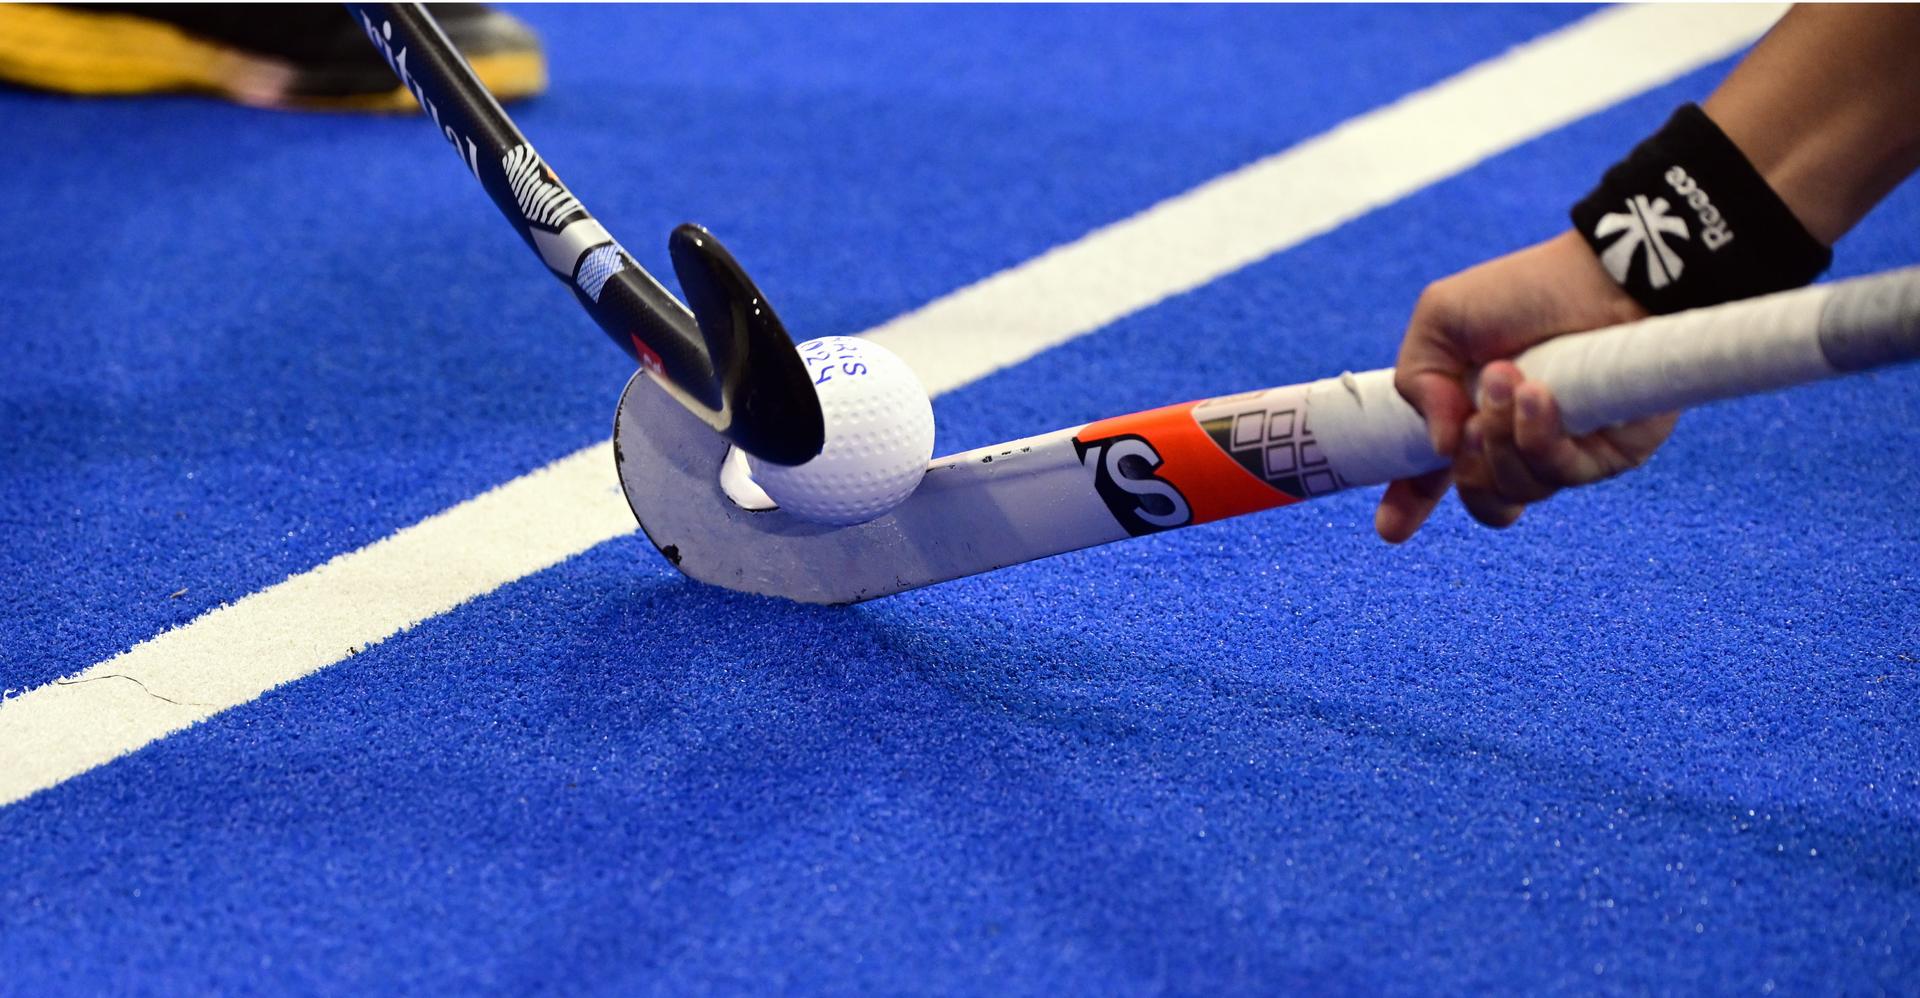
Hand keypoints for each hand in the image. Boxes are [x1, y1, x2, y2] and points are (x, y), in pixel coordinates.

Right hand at [1374, 230, 1679, 542]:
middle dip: (1466, 466)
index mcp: (1469, 416)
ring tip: (1511, 379)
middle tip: (1468, 423)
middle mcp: (1517, 442)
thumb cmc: (1526, 290)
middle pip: (1480, 497)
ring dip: (1501, 438)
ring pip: (1516, 490)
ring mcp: (1564, 451)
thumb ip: (1415, 382)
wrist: (1606, 275)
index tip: (1391, 528)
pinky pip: (1560, 476)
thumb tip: (1443, 450)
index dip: (1409, 504)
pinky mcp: (1609, 455)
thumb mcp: (1440, 320)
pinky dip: (1538, 436)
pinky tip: (1539, 395)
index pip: (1434, 475)